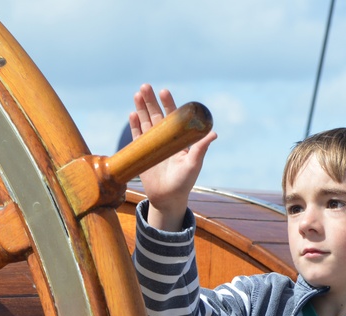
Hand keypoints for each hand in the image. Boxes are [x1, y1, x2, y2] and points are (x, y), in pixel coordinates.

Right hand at [129, 84, 216, 230]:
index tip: (164, 92)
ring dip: (141, 108)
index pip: (173, 117)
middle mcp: (165, 139)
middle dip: (151, 101)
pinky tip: (132, 114)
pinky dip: (134, 126)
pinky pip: (137, 137)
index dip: (168, 104)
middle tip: (145, 87)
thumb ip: (201, 148)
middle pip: (156, 115)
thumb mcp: (194, 164)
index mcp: (178, 139)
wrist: (167, 199)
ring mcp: (152, 145)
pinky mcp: (142, 154)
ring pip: (146, 122)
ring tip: (137, 94)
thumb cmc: (184, 182)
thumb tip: (213, 132)